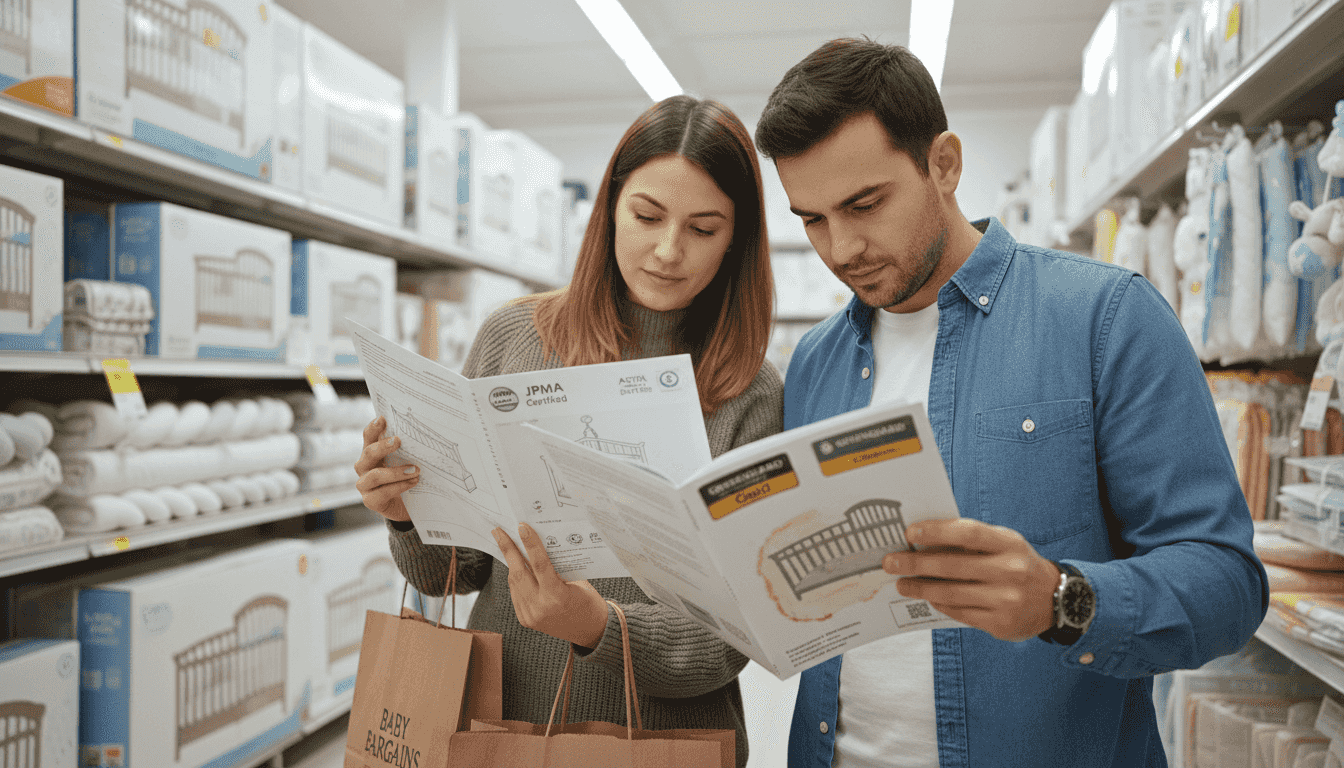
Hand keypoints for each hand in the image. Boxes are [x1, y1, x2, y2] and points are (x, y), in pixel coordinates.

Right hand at [354, 416, 418, 521]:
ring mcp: (365, 485)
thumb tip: (422, 433)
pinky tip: (413, 482)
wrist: (407, 506)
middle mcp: (364, 467)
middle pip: (368, 453)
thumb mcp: (406, 461)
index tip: (382, 418)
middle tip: (399, 440)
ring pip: (375, 475)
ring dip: (395, 472)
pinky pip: (382, 493)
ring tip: (416, 470)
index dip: (373, 428)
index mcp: (371, 453)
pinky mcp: (370, 501)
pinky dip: (399, 486)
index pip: (369, 437)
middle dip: (383, 446)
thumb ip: (407, 450)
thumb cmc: (406, 478)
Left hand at [493, 523, 608, 647]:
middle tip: (499, 531)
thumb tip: (538, 545)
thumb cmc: (588, 603)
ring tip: (507, 544)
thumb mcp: (577, 582)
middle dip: (508, 549)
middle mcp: (540, 607)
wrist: (590, 631)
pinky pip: (515, 593)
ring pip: (514, 582)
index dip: (530, 544)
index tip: (522, 526)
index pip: (540, 565)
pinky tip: (516, 566)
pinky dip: (516, 578)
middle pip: (519, 572)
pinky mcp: (525, 619)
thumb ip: (557, 567)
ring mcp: (530, 615)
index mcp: (558, 597)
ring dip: (511, 562)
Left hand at [883, 518, 1059, 641]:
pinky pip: (959, 613)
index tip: (910, 533)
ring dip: (920, 588)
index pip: (967, 533)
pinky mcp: (1000, 624)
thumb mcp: (1004, 544)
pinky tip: (927, 598)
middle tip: (891, 562)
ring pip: (951, 593)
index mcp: (1009, 544)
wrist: (1056, 600)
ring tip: (901, 584)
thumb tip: (924, 540)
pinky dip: (939, 604)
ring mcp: (1005, 600)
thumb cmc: (1017, 564)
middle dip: (915, 564)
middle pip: (952, 567)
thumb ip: (971, 541)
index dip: (936, 532)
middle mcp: (1009, 572)